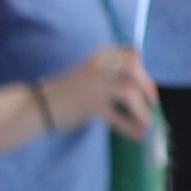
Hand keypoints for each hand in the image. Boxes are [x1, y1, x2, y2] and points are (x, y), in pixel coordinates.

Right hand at [42, 44, 160, 138]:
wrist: (39, 105)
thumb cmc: (69, 92)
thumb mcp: (92, 75)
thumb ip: (114, 77)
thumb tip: (145, 92)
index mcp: (101, 56)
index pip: (131, 53)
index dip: (144, 70)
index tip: (147, 87)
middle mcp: (99, 66)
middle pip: (133, 68)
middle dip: (147, 86)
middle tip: (151, 103)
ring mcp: (94, 84)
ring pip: (129, 91)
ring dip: (142, 110)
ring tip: (147, 124)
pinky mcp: (90, 104)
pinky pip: (117, 116)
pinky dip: (131, 127)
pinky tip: (137, 136)